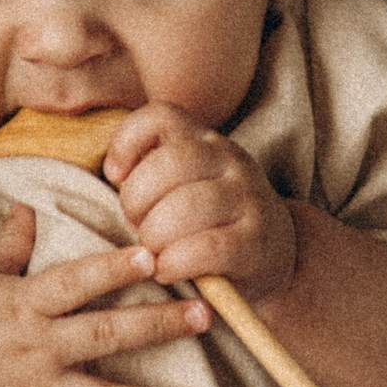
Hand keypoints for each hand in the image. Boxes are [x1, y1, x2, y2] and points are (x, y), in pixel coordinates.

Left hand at [103, 104, 297, 305]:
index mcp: (206, 141)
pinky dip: (176, 262)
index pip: (162, 115)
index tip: (116, 176)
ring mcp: (248, 198)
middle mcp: (231, 160)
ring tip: (152, 252)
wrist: (271, 254)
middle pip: (169, 163)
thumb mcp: (186, 181)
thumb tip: (114, 172)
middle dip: (137, 200)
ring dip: (155, 235)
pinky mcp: (257, 242)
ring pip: (187, 206)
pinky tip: (167, 270)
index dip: (127, 141)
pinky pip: (207, 248)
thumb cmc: (209, 218)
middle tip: (136, 225)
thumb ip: (153, 169)